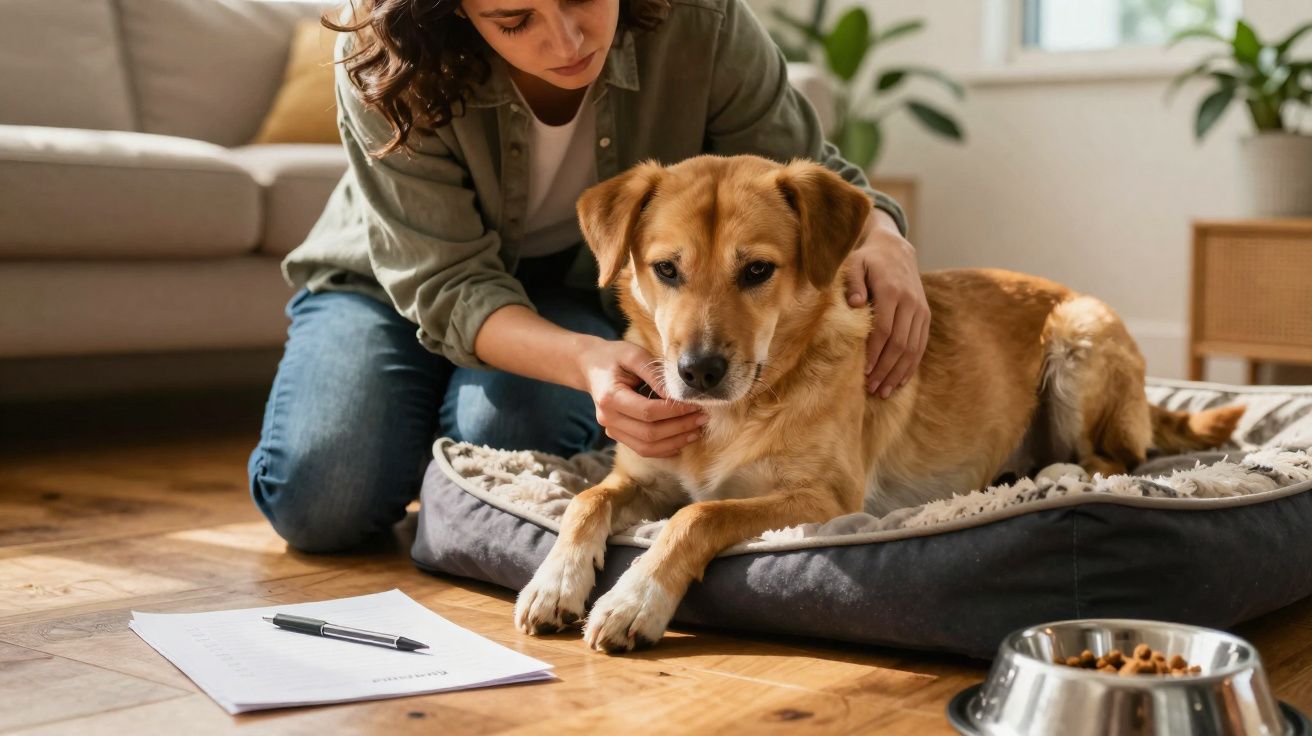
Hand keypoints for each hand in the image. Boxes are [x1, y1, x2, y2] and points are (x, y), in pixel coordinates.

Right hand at [576, 338, 706, 456]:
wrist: (590, 366)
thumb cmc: (614, 356)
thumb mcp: (634, 355)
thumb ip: (655, 375)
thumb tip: (679, 395)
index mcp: (609, 397)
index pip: (647, 411)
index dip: (674, 411)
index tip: (696, 404)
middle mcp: (608, 418)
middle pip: (648, 434)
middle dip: (679, 428)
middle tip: (703, 418)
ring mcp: (611, 430)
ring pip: (646, 447)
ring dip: (675, 442)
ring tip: (697, 431)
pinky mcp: (618, 435)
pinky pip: (643, 450)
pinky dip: (665, 449)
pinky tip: (682, 440)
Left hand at [843, 211, 929, 397]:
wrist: (895, 250)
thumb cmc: (867, 260)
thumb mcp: (854, 264)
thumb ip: (853, 282)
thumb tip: (855, 304)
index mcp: (892, 291)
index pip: (884, 329)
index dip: (875, 353)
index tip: (863, 372)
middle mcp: (911, 302)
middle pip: (899, 343)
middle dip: (885, 369)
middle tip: (872, 388)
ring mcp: (921, 310)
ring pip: (912, 348)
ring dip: (898, 372)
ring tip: (884, 391)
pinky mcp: (925, 316)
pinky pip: (920, 345)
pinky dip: (911, 365)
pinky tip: (900, 380)